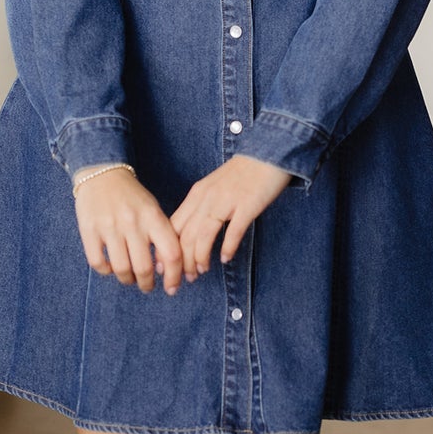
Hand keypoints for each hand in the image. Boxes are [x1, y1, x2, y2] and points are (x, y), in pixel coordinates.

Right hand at [72, 167, 185, 293]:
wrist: (102, 173)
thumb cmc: (132, 196)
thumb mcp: (153, 209)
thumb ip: (161, 235)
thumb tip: (167, 269)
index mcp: (153, 217)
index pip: (171, 254)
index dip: (174, 276)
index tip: (172, 287)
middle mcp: (132, 222)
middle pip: (145, 268)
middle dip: (148, 284)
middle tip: (148, 286)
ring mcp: (109, 227)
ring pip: (122, 269)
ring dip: (128, 281)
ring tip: (130, 279)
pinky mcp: (89, 230)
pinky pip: (98, 263)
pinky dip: (106, 271)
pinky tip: (111, 269)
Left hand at [169, 154, 293, 280]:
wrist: (267, 154)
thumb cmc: (241, 175)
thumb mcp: (212, 188)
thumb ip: (200, 209)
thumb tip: (189, 236)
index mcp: (196, 195)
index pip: (173, 226)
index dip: (167, 250)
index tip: (165, 269)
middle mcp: (207, 198)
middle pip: (185, 235)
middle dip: (181, 262)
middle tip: (184, 280)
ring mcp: (226, 201)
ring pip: (204, 235)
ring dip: (200, 258)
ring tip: (201, 271)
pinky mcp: (246, 205)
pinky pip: (233, 230)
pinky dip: (227, 247)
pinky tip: (225, 258)